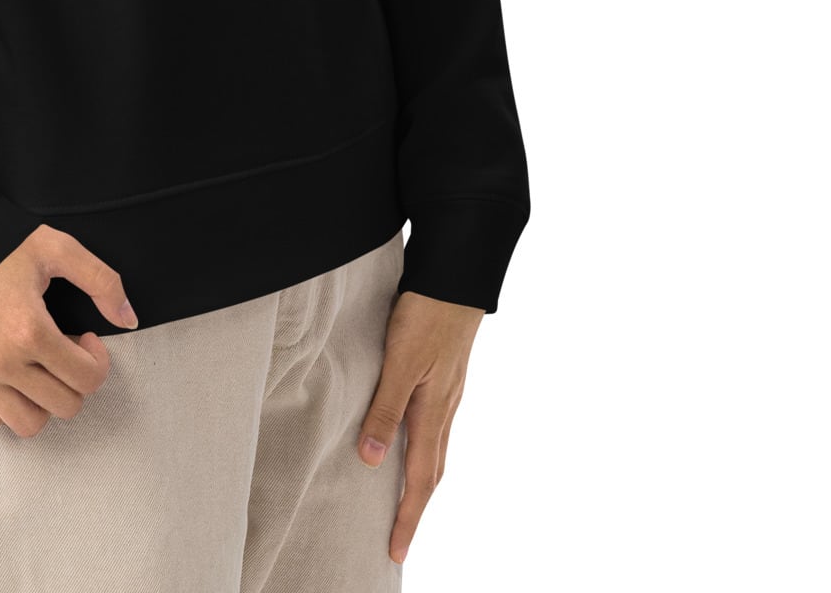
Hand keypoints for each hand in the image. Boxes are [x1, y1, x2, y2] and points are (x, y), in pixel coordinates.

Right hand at [0, 224, 140, 437]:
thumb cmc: (0, 245)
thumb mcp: (56, 248)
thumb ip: (102, 281)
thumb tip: (129, 320)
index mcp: (30, 329)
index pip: (88, 379)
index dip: (97, 360)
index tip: (85, 337)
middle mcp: (0, 361)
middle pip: (64, 407)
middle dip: (74, 380)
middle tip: (62, 349)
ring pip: (28, 424)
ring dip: (43, 401)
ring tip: (37, 366)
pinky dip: (5, 406)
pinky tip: (10, 374)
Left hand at [357, 289, 484, 565]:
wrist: (456, 279)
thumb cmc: (426, 315)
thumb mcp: (400, 361)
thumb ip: (386, 408)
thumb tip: (374, 461)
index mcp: (433, 412)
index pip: (420, 479)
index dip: (407, 517)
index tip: (395, 551)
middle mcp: (444, 410)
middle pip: (432, 473)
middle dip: (415, 509)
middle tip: (398, 539)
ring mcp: (448, 394)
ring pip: (436, 450)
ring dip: (420, 482)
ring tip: (404, 503)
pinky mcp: (445, 377)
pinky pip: (435, 428)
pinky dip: (424, 450)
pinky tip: (411, 442)